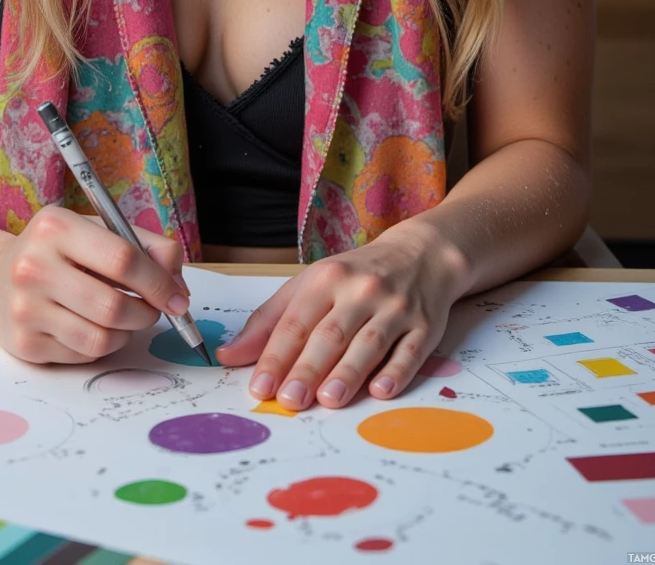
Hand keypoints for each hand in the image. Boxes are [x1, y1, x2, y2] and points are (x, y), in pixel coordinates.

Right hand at [0, 206, 188, 363]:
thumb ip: (145, 246)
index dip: (159, 282)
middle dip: (146, 313)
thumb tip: (179, 287)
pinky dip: (102, 344)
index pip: (123, 258)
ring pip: (101, 337)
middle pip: (113, 306)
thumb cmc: (58, 252)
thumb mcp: (96, 231)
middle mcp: (34, 266)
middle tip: (154, 311)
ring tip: (124, 317)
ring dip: (126, 332)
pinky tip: (94, 326)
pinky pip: (83, 354)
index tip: (178, 297)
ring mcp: (25, 308)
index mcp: (56, 226)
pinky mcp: (24, 343)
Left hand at [215, 218, 466, 409]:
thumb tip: (229, 356)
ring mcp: (395, 308)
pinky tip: (381, 392)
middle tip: (289, 400)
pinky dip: (396, 372)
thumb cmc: (355, 276)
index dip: (276, 355)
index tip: (260, 386)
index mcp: (327, 278)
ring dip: (348, 373)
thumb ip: (270, 321)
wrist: (421, 254)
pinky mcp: (425, 326)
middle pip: (331, 334)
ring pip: (369, 344)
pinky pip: (410, 351)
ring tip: (328, 400)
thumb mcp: (310, 285)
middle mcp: (360, 290)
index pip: (296, 321)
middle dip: (308, 368)